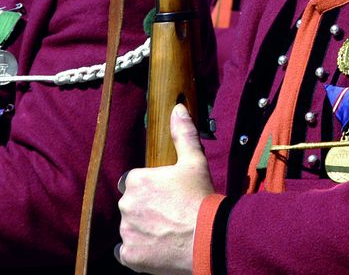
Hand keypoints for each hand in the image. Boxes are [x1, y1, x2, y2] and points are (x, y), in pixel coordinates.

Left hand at [117, 103, 214, 273]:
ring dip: (143, 227)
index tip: (168, 192)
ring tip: (167, 229)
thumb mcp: (195, 161)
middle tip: (170, 210)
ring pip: (131, 226)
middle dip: (147, 206)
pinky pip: (128, 251)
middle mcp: (126, 206)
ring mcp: (126, 232)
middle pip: (132, 203)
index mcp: (137, 180)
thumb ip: (183, 134)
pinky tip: (158, 245)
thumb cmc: (199, 196)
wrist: (206, 237)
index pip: (136, 180)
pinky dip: (140, 249)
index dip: (153, 186)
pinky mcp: (129, 256)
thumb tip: (177, 108)